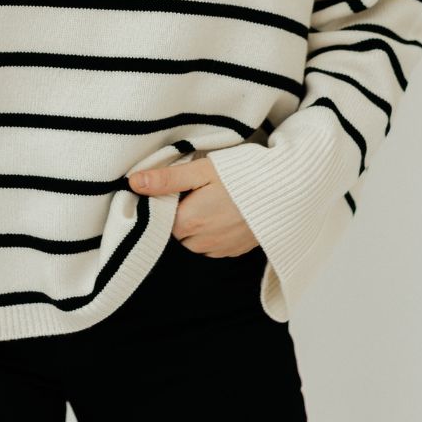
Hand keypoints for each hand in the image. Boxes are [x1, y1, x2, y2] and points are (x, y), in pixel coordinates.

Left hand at [128, 155, 260, 256]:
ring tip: (216, 198)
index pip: (161, 218)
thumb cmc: (243, 175)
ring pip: (195, 240)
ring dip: (199, 224)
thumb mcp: (202, 170)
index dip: (167, 201)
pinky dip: (216, 231)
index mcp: (188, 222)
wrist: (288, 190)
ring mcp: (221, 250)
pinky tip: (228, 210)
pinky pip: (215, 246)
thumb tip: (133, 183)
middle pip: (177, 231)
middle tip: (199, 189)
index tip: (179, 186)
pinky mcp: (237, 251)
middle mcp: (202, 243)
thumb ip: (166, 179)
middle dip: (182, 213)